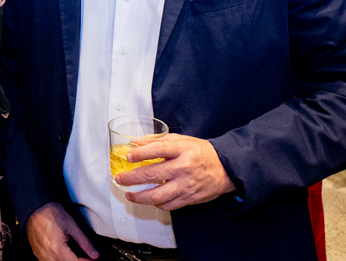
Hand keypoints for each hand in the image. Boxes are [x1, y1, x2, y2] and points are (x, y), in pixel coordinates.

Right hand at [25, 202, 98, 260]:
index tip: (93, 259)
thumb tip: (94, 254)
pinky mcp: (38, 254)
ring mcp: (41, 256)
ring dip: (68, 260)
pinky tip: (63, 253)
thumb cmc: (50, 213)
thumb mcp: (71, 225)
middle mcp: (48, 255)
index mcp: (57, 249)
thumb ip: (84, 241)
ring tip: (74, 254)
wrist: (35, 207)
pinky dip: (59, 259)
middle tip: (85, 256)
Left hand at [119, 134, 234, 209]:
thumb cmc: (200, 152)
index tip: (129, 156)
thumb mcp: (181, 140)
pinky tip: (149, 200)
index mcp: (181, 150)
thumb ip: (157, 141)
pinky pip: (169, 205)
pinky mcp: (190, 198)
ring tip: (130, 195)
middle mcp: (183, 168)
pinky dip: (157, 204)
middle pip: (153, 174)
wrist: (225, 168)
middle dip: (132, 178)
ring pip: (159, 195)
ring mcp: (186, 185)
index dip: (141, 153)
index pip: (158, 150)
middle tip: (120, 179)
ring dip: (140, 197)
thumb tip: (135, 142)